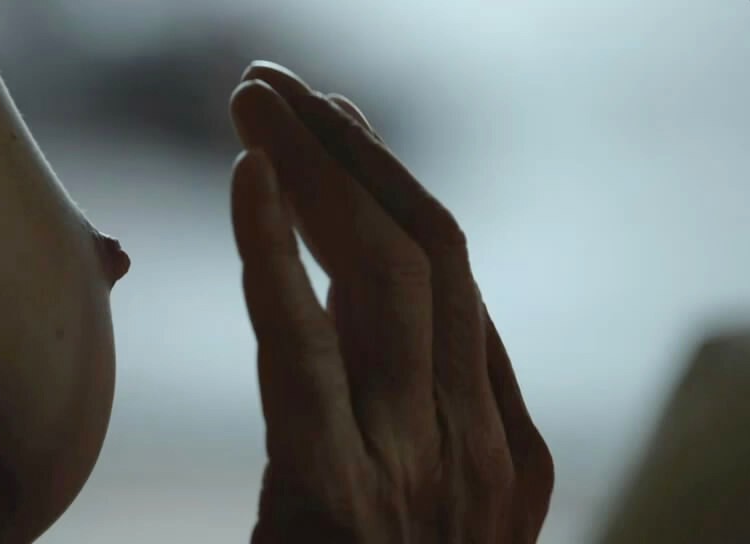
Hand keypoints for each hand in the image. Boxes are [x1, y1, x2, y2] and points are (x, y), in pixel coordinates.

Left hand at [228, 61, 553, 542]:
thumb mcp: (406, 512)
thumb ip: (383, 422)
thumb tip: (324, 320)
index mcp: (501, 448)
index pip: (452, 279)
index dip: (392, 188)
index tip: (336, 127)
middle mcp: (475, 445)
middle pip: (427, 254)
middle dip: (352, 153)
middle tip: (277, 84)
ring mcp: (420, 471)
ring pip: (388, 276)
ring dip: (318, 170)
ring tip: (254, 98)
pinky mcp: (341, 501)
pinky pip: (310, 355)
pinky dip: (279, 255)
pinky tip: (249, 179)